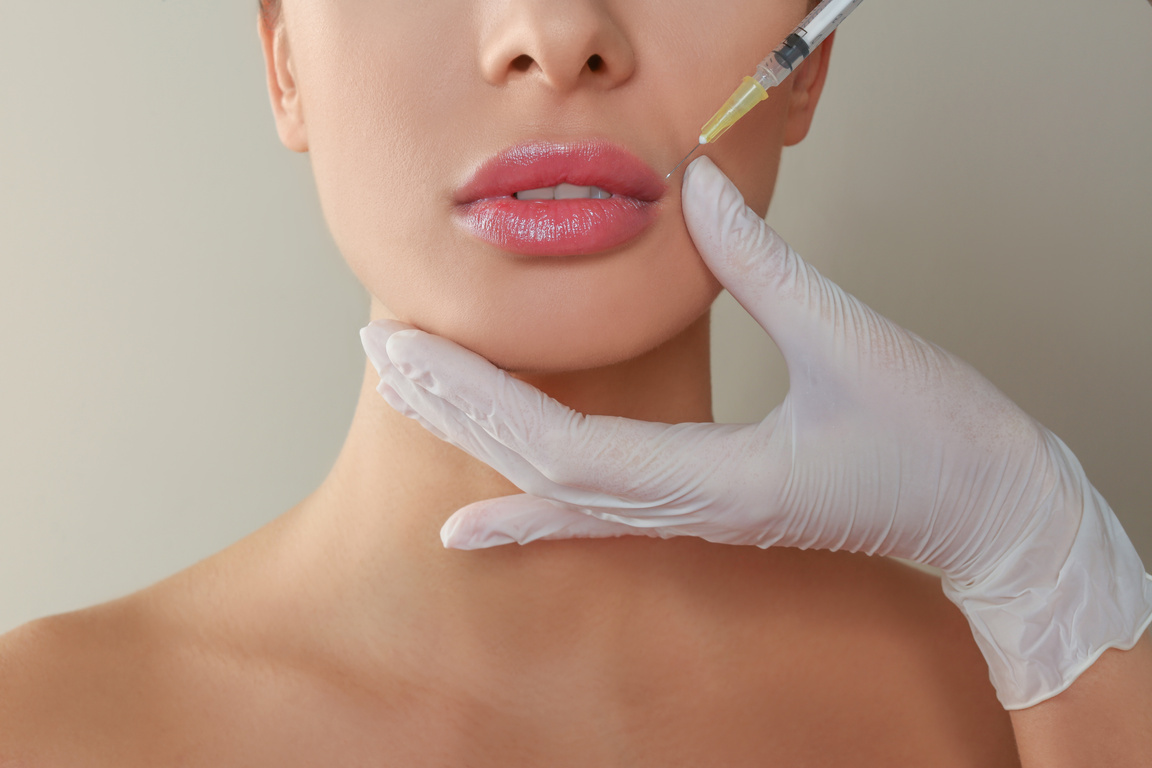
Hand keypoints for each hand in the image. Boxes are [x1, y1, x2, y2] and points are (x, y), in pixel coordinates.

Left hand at [360, 156, 1151, 709]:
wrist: (991, 515)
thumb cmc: (942, 442)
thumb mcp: (851, 338)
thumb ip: (762, 261)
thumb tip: (697, 184)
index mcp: (719, 482)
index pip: (565, 448)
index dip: (479, 397)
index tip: (408, 347)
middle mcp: (692, 512)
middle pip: (542, 469)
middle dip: (455, 410)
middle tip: (379, 352)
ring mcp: (697, 518)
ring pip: (560, 492)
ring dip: (481, 441)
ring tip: (410, 396)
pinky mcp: (709, 508)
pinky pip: (598, 515)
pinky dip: (529, 512)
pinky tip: (476, 518)